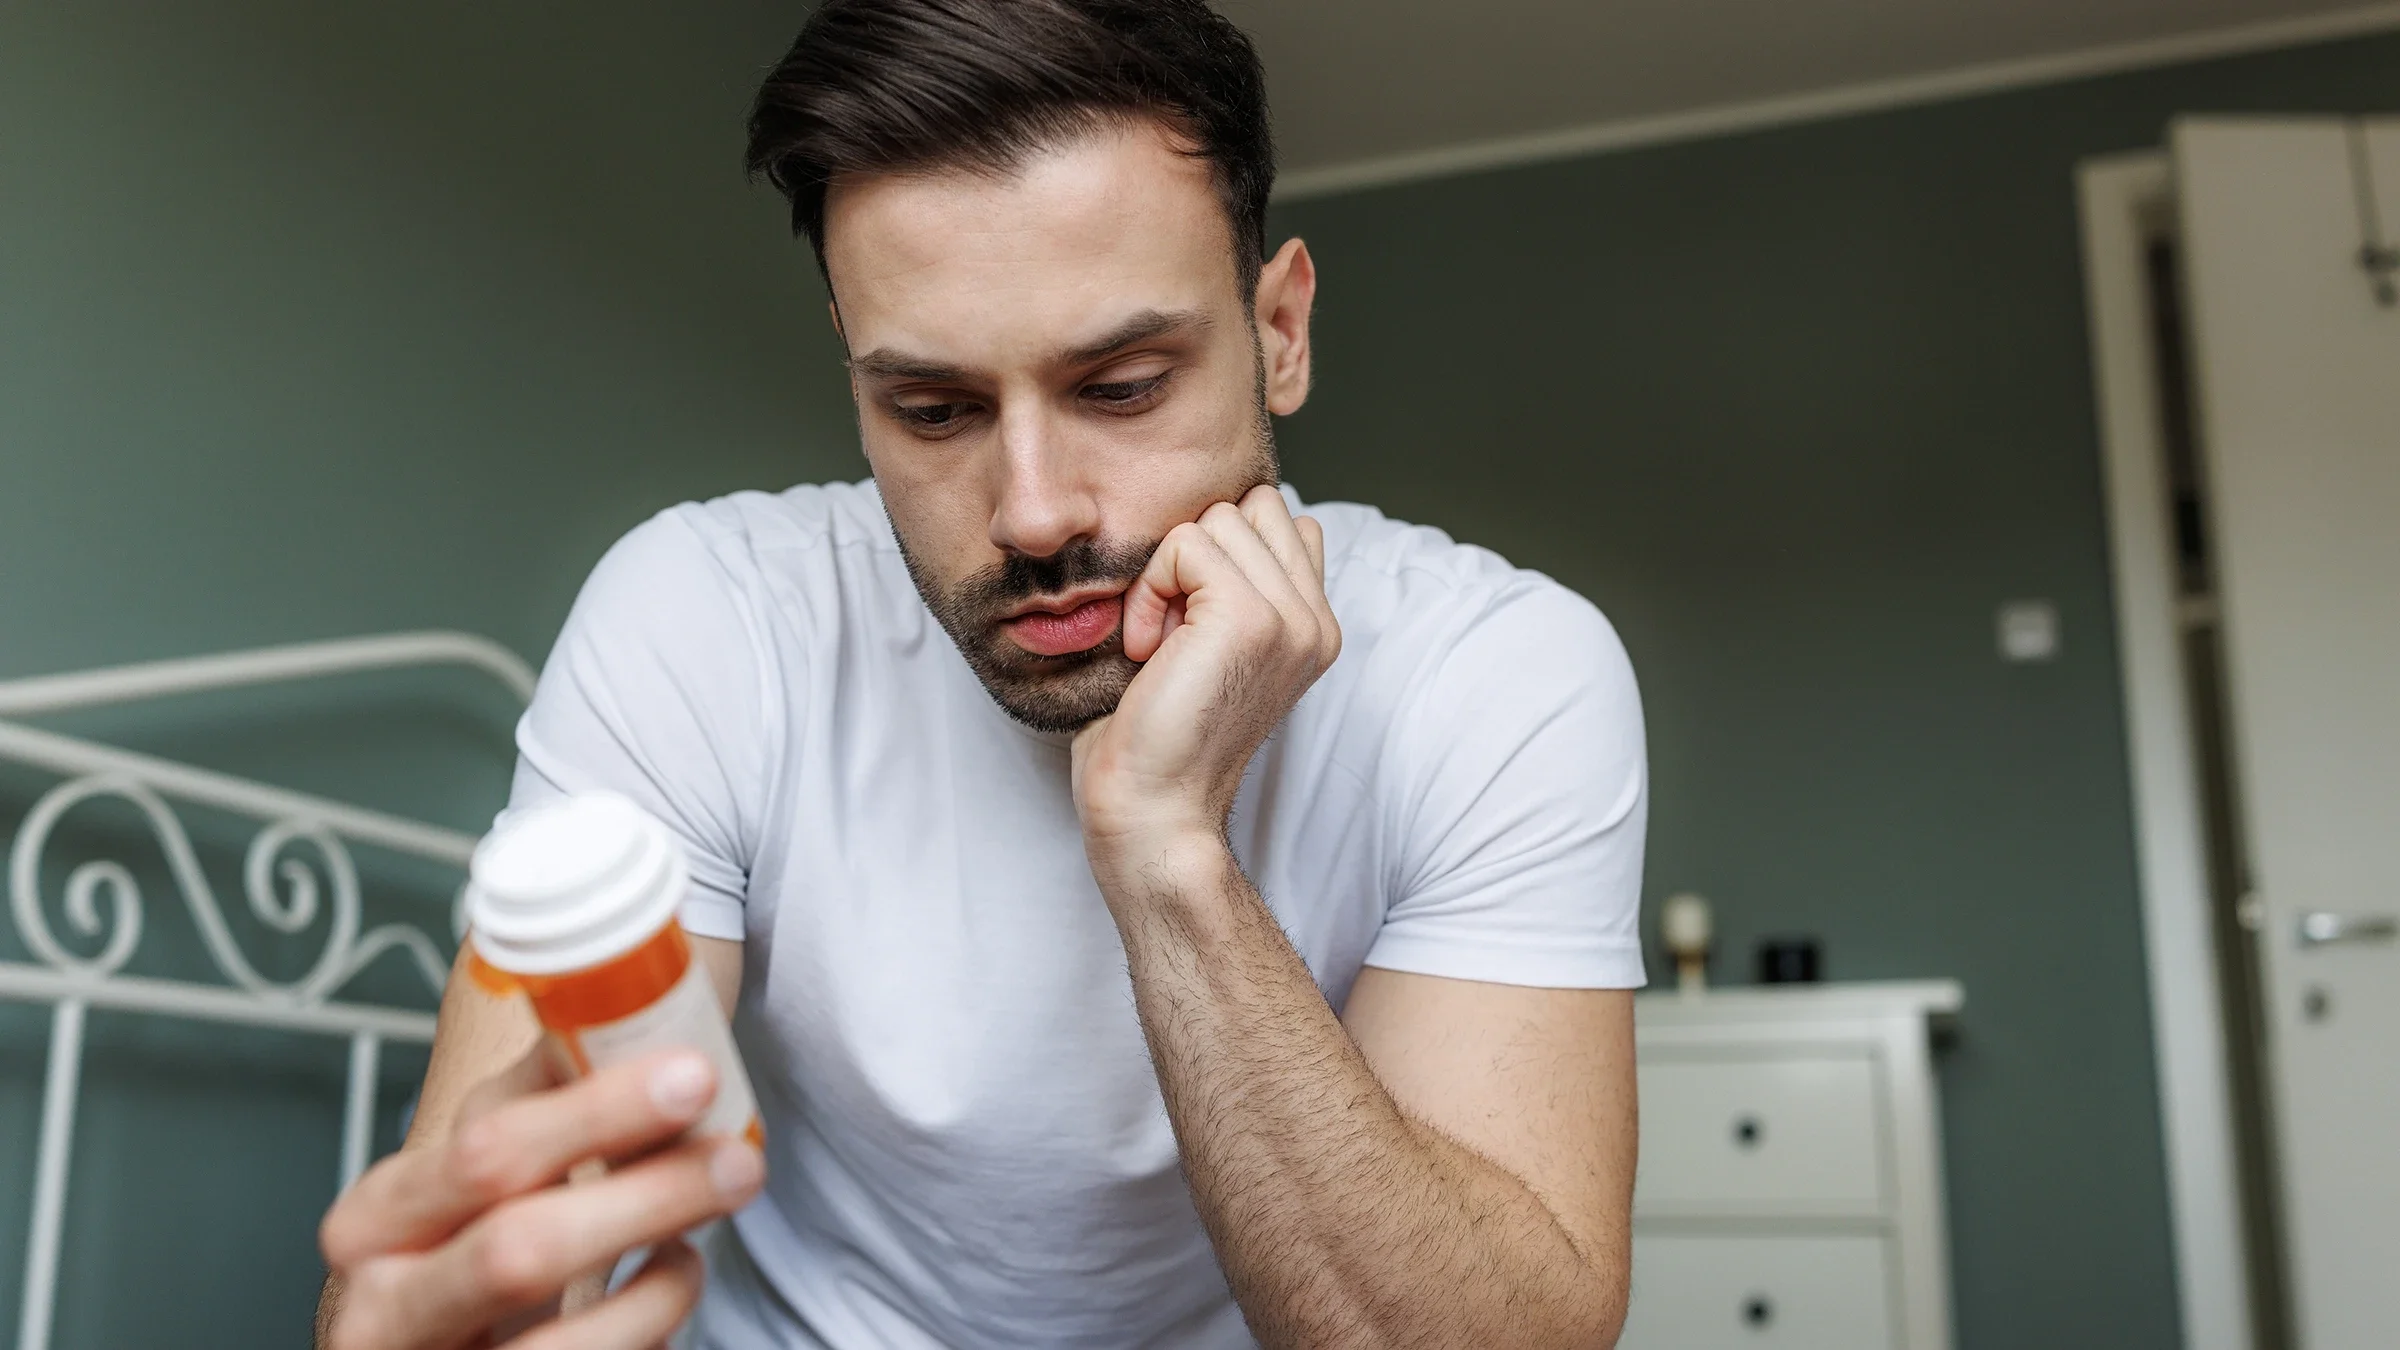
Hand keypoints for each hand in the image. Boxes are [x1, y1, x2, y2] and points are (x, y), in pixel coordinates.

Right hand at [318, 1046, 764, 1349]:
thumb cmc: (464, 1252)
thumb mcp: (477, 1175)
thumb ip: (543, 1100)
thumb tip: (637, 1010)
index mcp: (377, 1216)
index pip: (487, 1150)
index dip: (597, 1112)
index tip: (694, 1074)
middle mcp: (381, 1306)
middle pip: (521, 1247)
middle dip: (648, 1197)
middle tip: (738, 1162)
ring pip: (562, 1342)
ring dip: (663, 1286)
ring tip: (698, 1245)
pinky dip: (648, 1334)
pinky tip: (665, 1293)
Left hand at [1072, 485, 1339, 880]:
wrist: (1153, 808)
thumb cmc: (1158, 733)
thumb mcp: (1208, 643)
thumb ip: (1235, 583)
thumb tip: (1222, 515)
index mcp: (1314, 625)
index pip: (1282, 519)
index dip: (1219, 554)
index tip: (1190, 626)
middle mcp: (1316, 620)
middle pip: (1254, 504)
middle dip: (1198, 551)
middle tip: (1174, 629)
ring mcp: (1292, 618)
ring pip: (1219, 518)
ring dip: (1167, 573)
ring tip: (1163, 643)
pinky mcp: (1251, 617)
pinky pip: (1186, 543)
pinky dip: (1151, 589)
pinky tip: (1150, 649)